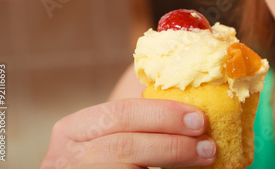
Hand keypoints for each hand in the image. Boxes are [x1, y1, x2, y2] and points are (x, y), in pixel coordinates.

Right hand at [41, 98, 216, 167]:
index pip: (120, 113)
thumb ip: (141, 122)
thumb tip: (192, 111)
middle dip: (172, 142)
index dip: (163, 114)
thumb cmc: (108, 158)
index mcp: (73, 130)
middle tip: (208, 144)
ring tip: (204, 157)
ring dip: (173, 159)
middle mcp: (65, 157)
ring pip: (128, 166)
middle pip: (125, 144)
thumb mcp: (114, 135)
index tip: (200, 119)